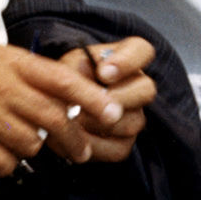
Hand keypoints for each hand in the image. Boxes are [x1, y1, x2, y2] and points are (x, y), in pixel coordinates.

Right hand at [0, 39, 126, 177]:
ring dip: (36, 150)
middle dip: (76, 138)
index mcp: (8, 61)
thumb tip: (47, 87)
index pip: (64, 79)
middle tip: (83, 150)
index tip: (112, 110)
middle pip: (55, 118)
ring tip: (30, 149)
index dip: (93, 97)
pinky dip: (8, 164)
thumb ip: (14, 70)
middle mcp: (2, 88)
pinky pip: (4, 163)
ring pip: (32, 143)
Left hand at [56, 38, 156, 162]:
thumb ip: (76, 70)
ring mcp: (134, 116)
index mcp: (126, 58)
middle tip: (88, 103)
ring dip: (98, 124)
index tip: (103, 72)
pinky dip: (93, 145)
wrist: (54, 107)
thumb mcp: (66, 66)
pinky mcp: (124, 143)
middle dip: (116, 99)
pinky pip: (118, 149)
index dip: (127, 62)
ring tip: (71, 120)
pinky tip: (73, 138)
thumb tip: (85, 82)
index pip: (142, 51)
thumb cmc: (63, 81)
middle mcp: (137, 85)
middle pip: (146, 90)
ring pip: (132, 122)